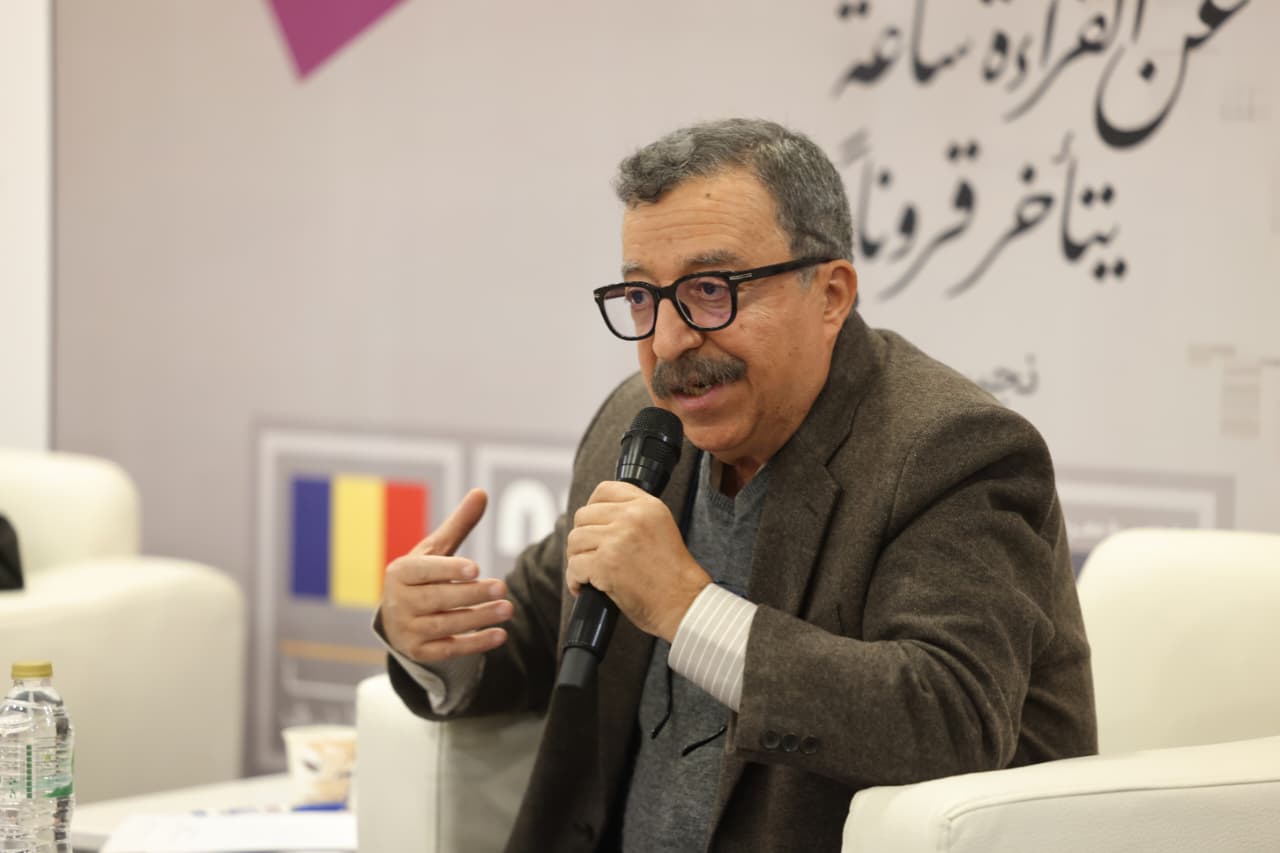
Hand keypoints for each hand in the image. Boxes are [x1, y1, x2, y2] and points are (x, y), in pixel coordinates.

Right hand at [380, 488, 511, 662]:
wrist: (396, 618)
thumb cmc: (422, 576)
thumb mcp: (435, 551)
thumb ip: (458, 525)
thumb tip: (482, 492)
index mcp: (400, 572)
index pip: (424, 570)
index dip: (449, 569)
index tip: (475, 568)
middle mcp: (399, 602)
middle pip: (438, 599)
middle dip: (472, 594)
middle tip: (502, 587)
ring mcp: (408, 629)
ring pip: (446, 625)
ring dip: (479, 618)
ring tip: (508, 609)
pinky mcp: (420, 651)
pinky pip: (449, 649)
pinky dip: (475, 644)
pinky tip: (500, 635)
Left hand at [565, 481, 709, 641]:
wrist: (684, 603)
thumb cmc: (673, 575)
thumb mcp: (662, 528)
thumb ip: (635, 516)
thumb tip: (598, 517)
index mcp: (648, 506)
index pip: (605, 490)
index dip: (592, 507)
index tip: (593, 525)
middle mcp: (632, 517)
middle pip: (584, 515)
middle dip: (583, 538)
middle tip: (590, 555)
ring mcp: (617, 539)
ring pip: (575, 540)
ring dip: (577, 559)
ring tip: (588, 572)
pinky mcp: (605, 563)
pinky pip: (574, 566)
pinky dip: (574, 580)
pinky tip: (584, 587)